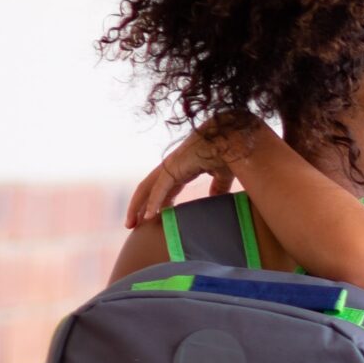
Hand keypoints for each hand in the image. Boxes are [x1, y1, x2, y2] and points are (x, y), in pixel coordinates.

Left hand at [124, 119, 260, 225]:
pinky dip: (153, 202)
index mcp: (181, 167)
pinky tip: (148, 216)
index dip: (155, 203)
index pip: (162, 188)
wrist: (233, 138)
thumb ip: (218, 187)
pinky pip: (159, 188)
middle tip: (131, 224)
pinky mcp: (175, 167)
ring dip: (136, 206)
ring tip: (130, 224)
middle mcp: (171, 166)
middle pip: (147, 189)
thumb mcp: (222, 175)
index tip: (151, 219)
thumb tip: (216, 199)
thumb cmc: (229, 152)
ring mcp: (171, 165)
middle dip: (137, 206)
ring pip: (147, 189)